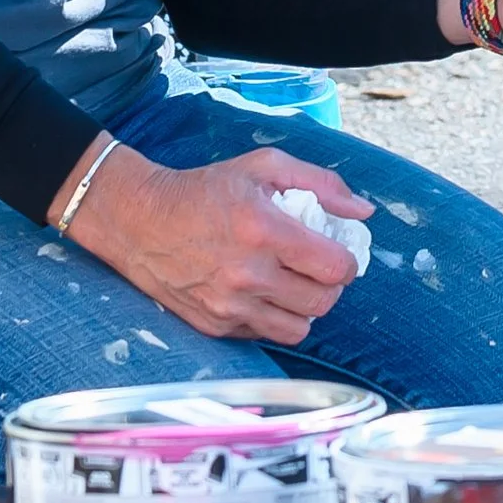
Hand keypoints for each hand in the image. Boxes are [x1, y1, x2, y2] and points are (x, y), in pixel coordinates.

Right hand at [58, 136, 372, 344]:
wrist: (139, 221)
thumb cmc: (206, 189)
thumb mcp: (264, 167)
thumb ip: (322, 183)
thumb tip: (363, 211)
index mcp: (264, 230)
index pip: (335, 268)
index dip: (347, 261)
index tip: (337, 252)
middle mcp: (247, 274)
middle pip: (322, 302)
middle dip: (330, 286)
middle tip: (318, 269)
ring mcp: (229, 306)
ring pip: (298, 328)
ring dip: (305, 308)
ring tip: (294, 285)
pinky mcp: (214, 326)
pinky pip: (265, 335)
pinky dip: (273, 318)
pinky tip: (263, 294)